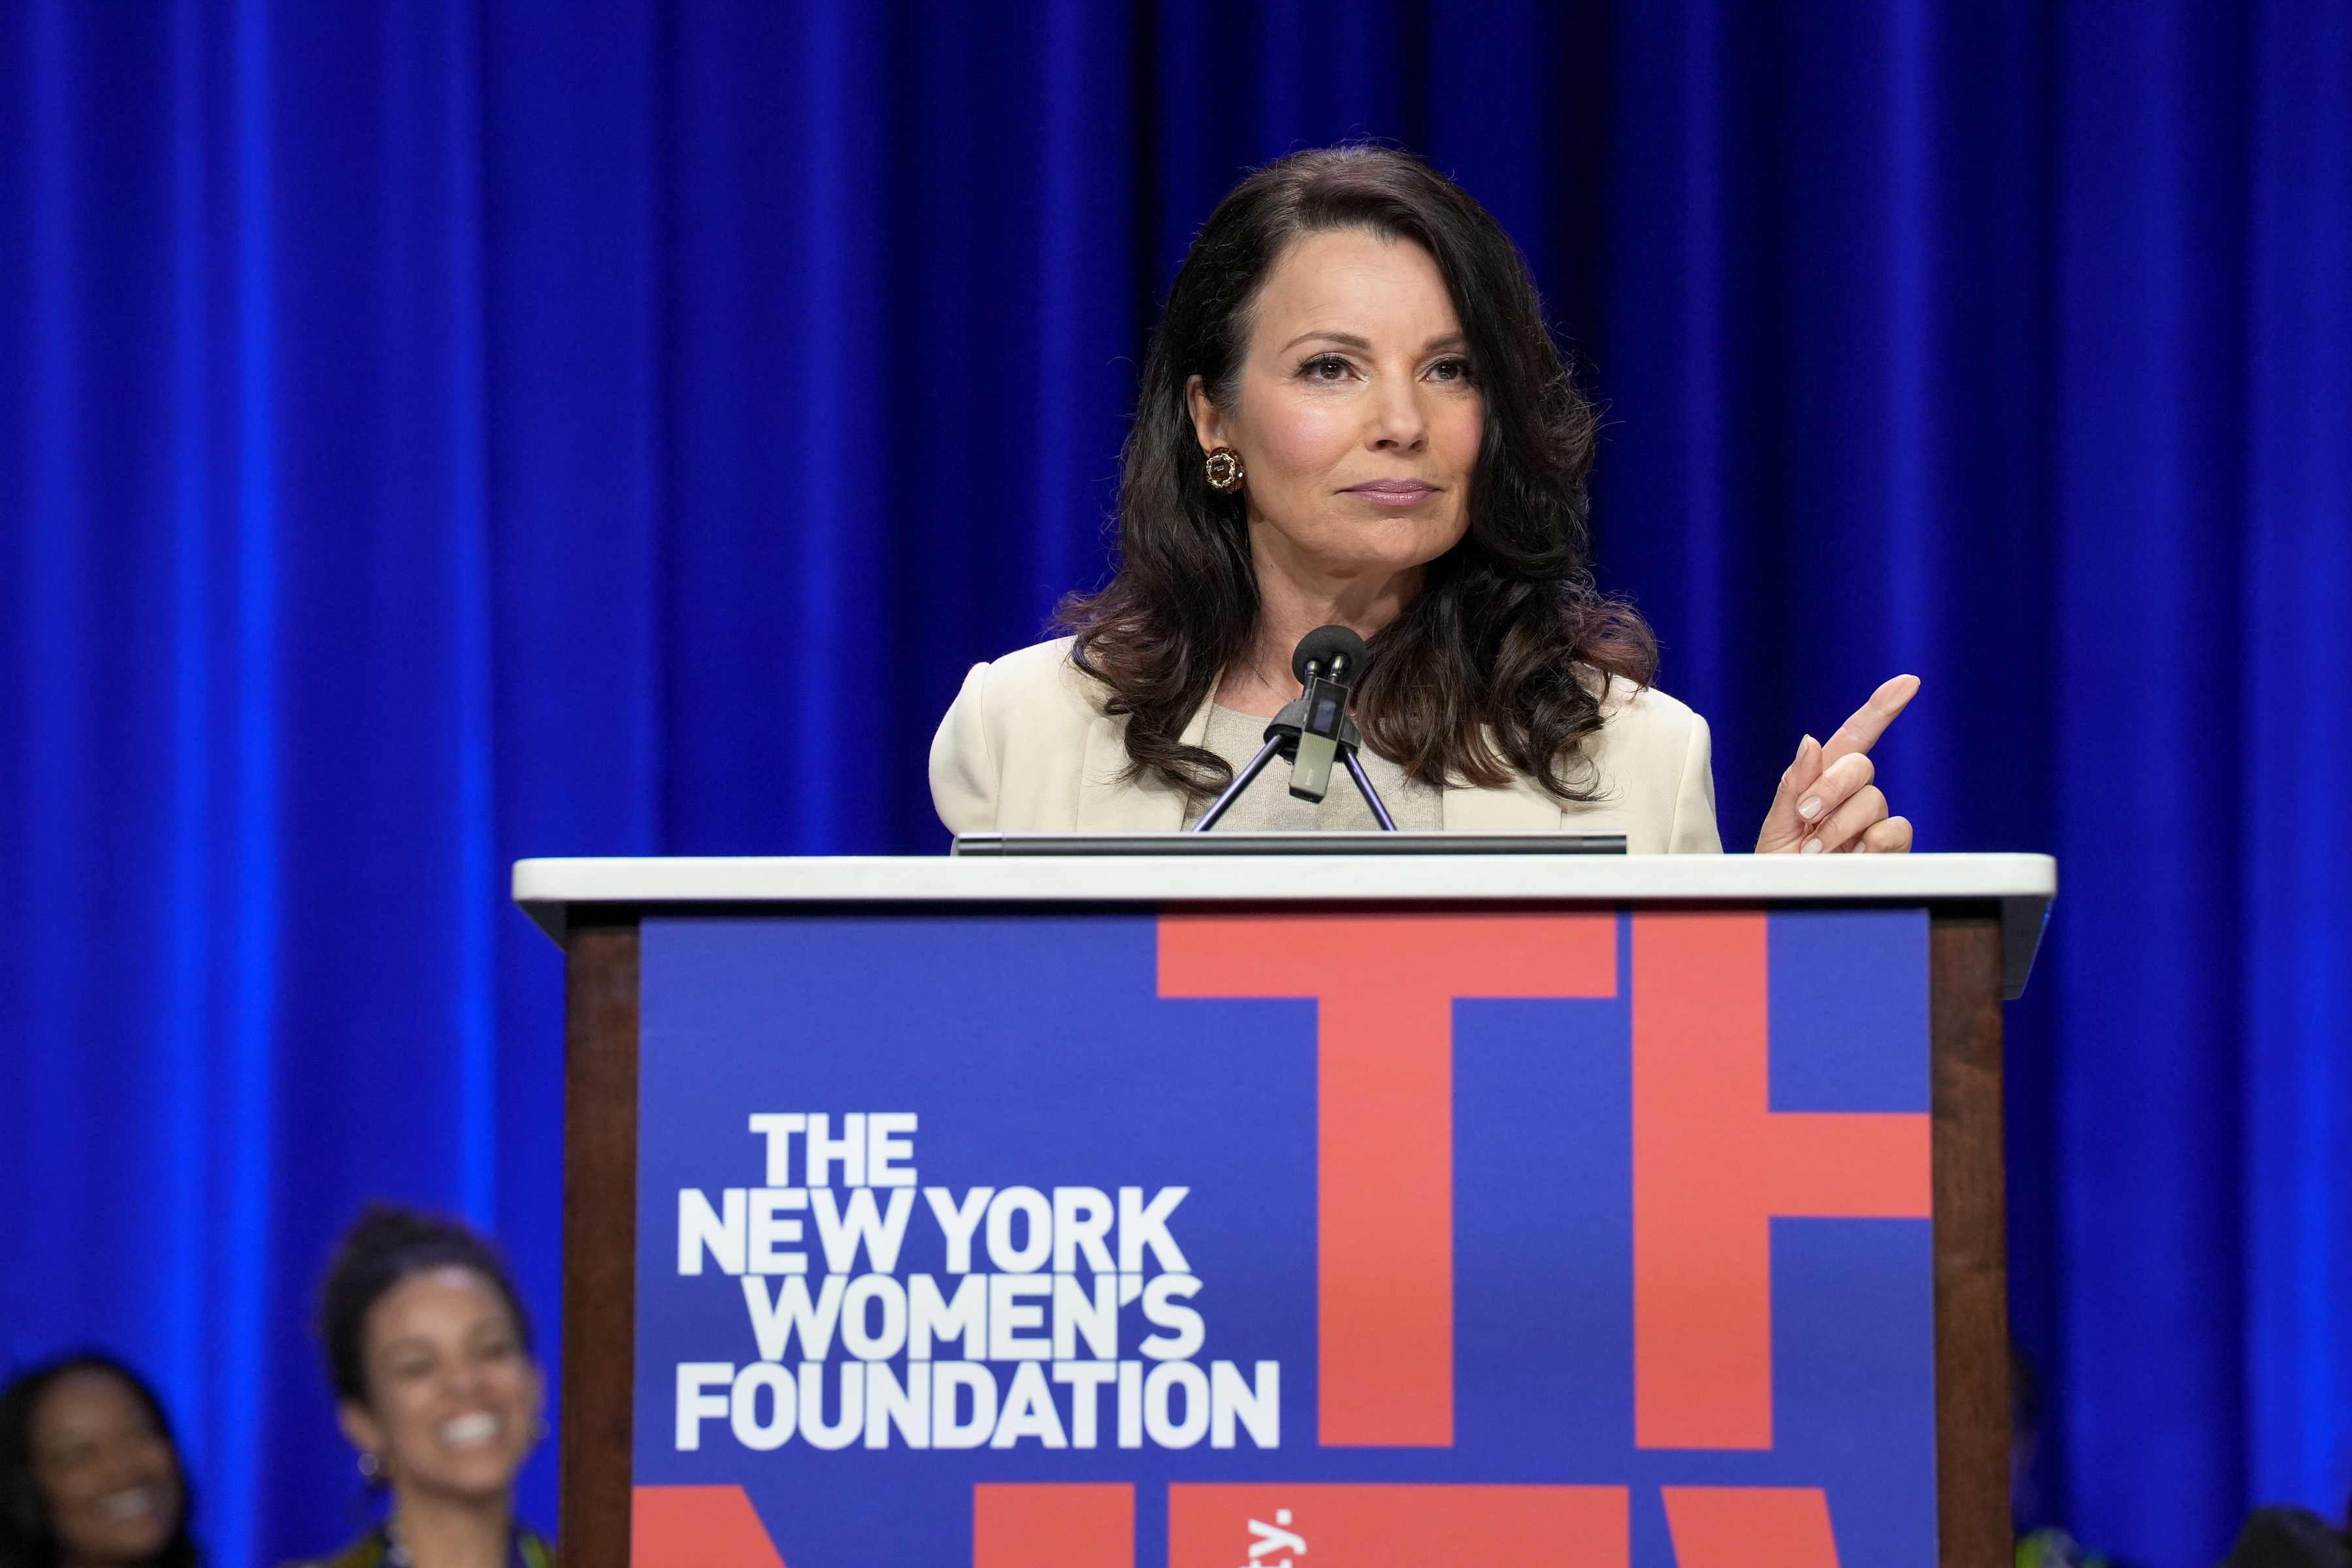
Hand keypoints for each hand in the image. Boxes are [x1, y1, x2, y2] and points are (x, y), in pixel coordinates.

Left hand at [1755, 675, 1918, 854]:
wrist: (1784, 903)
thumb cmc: (1778, 865)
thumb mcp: (1776, 824)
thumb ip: (1793, 784)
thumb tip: (1810, 742)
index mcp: (1823, 779)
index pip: (1856, 736)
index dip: (1882, 708)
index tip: (1908, 682)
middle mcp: (1854, 796)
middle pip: (1861, 766)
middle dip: (1831, 787)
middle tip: (1807, 816)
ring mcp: (1874, 821)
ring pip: (1873, 801)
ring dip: (1840, 826)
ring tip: (1816, 853)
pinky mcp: (1891, 848)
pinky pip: (1894, 830)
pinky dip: (1870, 844)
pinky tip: (1849, 859)